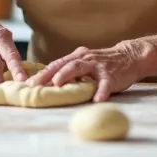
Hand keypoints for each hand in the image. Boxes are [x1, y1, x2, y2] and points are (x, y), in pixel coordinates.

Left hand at [27, 42, 145, 101]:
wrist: (130, 56)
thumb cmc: (104, 64)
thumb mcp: (85, 64)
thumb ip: (71, 71)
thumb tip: (50, 84)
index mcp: (76, 57)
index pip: (55, 64)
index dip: (41, 73)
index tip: (26, 83)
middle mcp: (85, 58)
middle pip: (63, 64)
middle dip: (47, 74)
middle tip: (34, 85)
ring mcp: (98, 65)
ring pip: (80, 68)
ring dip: (67, 75)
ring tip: (57, 85)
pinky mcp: (112, 74)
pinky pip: (105, 84)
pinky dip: (101, 91)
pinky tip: (96, 100)